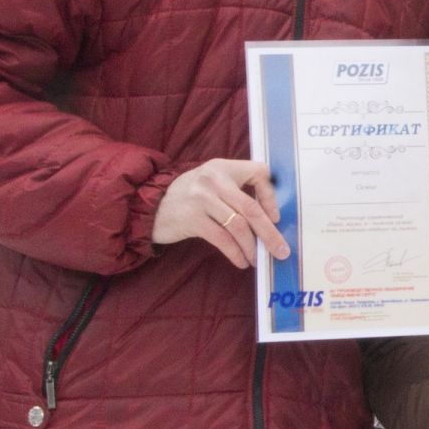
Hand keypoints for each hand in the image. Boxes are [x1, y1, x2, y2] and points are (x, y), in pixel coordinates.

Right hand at [150, 159, 288, 269]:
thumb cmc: (187, 197)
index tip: (275, 217)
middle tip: (281, 250)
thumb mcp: (210, 183)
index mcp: (222, 167)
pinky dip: (235, 253)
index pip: (258, 173)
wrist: (147, 206)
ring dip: (252, 247)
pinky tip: (241, 262)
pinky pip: (222, 239)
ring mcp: (202, 199)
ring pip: (239, 226)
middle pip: (251, 207)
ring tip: (257, 259)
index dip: (271, 196)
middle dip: (269, 232)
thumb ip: (234, 190)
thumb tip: (269, 216)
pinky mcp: (192, 219)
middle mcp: (213, 179)